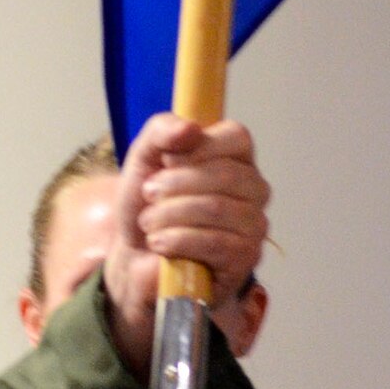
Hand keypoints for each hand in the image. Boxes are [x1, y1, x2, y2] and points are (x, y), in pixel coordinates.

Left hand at [101, 116, 268, 376]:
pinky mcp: (245, 259)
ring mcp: (254, 225)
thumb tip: (190, 129)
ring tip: (149, 224)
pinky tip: (159, 244)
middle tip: (148, 195)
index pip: (237, 137)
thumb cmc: (147, 206)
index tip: (167, 160)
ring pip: (219, 209)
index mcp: (235, 159)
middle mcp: (253, 189)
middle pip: (226, 175)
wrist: (135, 259)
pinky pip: (218, 243)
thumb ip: (160, 132)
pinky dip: (179, 241)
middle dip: (175, 185)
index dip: (201, 146)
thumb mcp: (143, 159)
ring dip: (170, 215)